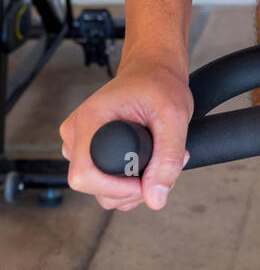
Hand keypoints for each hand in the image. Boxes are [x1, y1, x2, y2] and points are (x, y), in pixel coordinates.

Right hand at [59, 53, 193, 212]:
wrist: (153, 69)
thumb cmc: (159, 83)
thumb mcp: (174, 116)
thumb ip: (168, 158)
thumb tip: (155, 199)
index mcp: (89, 120)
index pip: (84, 177)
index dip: (117, 189)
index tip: (147, 181)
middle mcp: (75, 133)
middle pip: (93, 188)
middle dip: (131, 189)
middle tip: (162, 166)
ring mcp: (79, 143)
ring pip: (100, 189)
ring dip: (132, 187)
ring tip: (157, 159)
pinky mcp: (88, 150)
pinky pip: (103, 182)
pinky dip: (127, 182)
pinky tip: (147, 163)